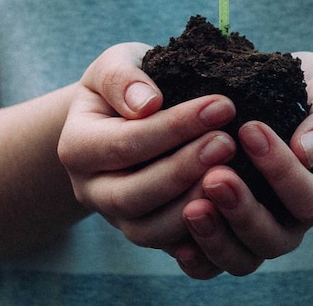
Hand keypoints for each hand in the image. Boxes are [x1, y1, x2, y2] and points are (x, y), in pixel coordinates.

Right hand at [57, 43, 237, 250]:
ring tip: (234, 174)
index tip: (222, 105)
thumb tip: (147, 103)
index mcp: (77, 147)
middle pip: (133, 195)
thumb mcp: (117, 64)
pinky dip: (201, 236)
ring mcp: (118, 219)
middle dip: (184, 169)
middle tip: (228, 142)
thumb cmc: (127, 86)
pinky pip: (172, 249)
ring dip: (194, 204)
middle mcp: (91, 190)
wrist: (125, 117)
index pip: (124, 143)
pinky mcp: (148, 235)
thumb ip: (123, 77)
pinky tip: (232, 208)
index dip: (174, 127)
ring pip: (150, 231)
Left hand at [175, 52, 312, 278]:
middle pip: (274, 239)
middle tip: (215, 175)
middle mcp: (294, 222)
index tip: (250, 129)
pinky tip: (177, 240)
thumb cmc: (309, 94)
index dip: (282, 171)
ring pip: (242, 260)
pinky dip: (196, 258)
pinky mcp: (226, 238)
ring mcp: (258, 235)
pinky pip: (212, 267)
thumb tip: (306, 150)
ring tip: (191, 207)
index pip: (311, 199)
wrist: (284, 101)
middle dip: (243, 210)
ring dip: (216, 238)